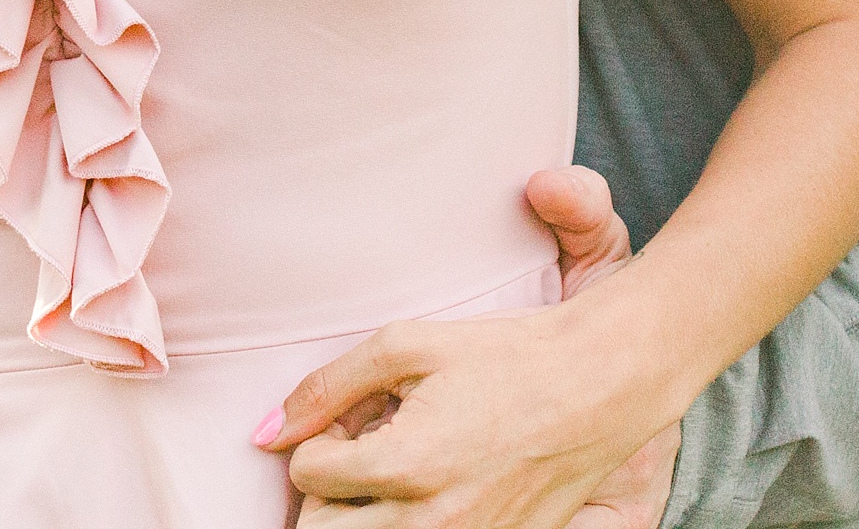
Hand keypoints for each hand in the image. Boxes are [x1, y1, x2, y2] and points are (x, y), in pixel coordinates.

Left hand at [260, 167, 680, 528]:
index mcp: (406, 465)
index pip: (309, 474)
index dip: (320, 438)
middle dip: (327, 492)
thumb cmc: (500, 356)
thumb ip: (327, 388)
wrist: (595, 388)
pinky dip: (406, 524)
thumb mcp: (406, 346)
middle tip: (360, 451)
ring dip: (359, 515)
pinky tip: (428, 489)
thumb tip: (263, 432)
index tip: (355, 417)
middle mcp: (431, 522)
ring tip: (390, 472)